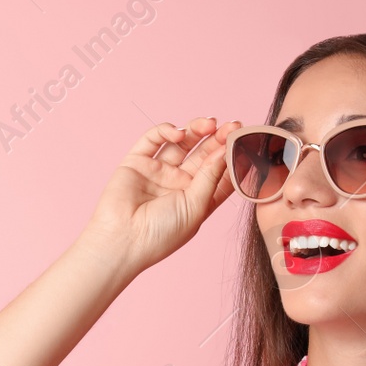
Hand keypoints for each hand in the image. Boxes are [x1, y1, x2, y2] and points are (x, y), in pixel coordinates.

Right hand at [75, 117, 241, 276]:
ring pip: (182, 143)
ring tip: (209, 123)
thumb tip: (226, 150)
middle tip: (231, 127)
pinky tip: (178, 134)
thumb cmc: (160, 235)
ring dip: (196, 130)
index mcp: (196, 199)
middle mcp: (179, 184)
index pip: (220, 173)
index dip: (232, 157)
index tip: (244, 142)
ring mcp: (158, 172)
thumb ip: (211, 177)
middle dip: (218, 139)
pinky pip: (153, 139)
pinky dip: (166, 131)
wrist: (122, 241)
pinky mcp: (137, 162)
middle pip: (203, 154)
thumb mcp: (196, 207)